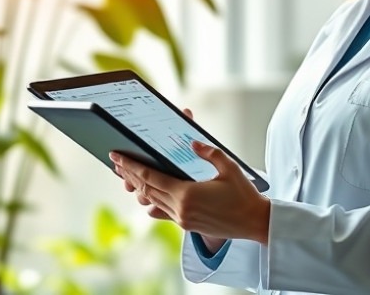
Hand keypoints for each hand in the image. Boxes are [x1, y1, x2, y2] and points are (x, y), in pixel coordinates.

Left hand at [110, 109, 270, 245]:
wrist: (254, 222)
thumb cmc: (244, 194)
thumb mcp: (229, 168)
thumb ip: (209, 153)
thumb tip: (193, 143)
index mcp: (187, 194)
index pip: (150, 177)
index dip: (131, 166)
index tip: (117, 156)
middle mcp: (180, 209)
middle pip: (146, 189)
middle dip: (129, 175)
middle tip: (116, 162)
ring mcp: (182, 219)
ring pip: (152, 201)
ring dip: (138, 188)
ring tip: (127, 176)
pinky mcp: (186, 225)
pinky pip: (162, 211)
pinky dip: (152, 201)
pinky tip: (146, 196)